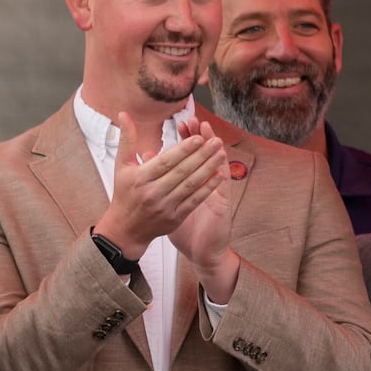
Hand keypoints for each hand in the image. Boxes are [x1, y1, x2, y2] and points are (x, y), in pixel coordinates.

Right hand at [95, 111, 226, 258]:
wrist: (125, 229)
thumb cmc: (124, 193)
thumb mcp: (121, 166)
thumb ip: (127, 139)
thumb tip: (124, 115)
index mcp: (140, 178)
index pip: (166, 161)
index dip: (184, 149)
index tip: (199, 137)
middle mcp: (153, 192)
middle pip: (182, 171)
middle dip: (202, 155)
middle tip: (216, 141)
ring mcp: (165, 206)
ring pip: (191, 184)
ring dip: (208, 168)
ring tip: (220, 153)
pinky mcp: (175, 217)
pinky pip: (195, 200)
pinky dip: (208, 187)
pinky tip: (219, 175)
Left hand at [165, 115, 239, 301]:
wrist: (201, 250)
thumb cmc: (184, 225)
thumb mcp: (168, 201)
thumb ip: (159, 179)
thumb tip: (147, 157)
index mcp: (191, 182)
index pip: (190, 155)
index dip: (187, 139)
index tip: (182, 123)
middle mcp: (206, 184)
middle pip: (204, 156)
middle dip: (199, 138)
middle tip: (194, 120)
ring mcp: (216, 192)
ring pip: (217, 166)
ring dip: (213, 149)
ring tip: (208, 132)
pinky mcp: (223, 204)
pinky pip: (223, 186)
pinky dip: (222, 172)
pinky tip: (221, 160)